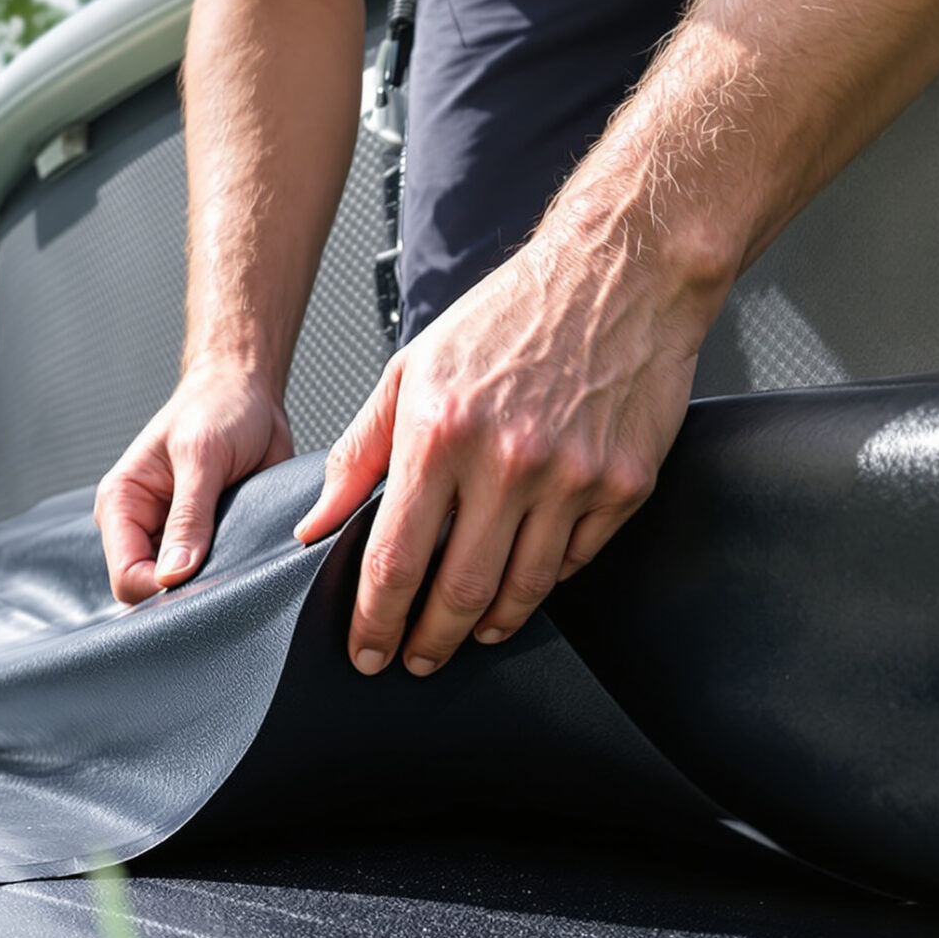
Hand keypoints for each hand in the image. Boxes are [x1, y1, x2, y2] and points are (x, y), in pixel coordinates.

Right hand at [97, 367, 296, 602]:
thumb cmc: (218, 407)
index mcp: (121, 502)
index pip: (126, 575)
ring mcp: (172, 535)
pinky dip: (229, 570)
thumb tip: (173, 575)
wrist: (249, 389)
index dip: (160, 589)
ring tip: (238, 555)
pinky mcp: (204, 537)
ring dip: (211, 579)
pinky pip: (211, 572)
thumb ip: (189, 517)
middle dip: (185, 589)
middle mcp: (141, 524)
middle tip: (225, 572)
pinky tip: (246, 554)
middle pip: (150, 589)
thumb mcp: (203, 457)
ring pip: (182, 586)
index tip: (202, 583)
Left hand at [293, 238, 724, 674]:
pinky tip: (521, 588)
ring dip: (486, 627)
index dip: (375, 619)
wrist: (619, 274)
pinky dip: (543, 584)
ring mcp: (571, 478)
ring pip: (522, 590)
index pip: (394, 559)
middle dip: (426, 643)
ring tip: (465, 637)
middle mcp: (507, 463)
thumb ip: (359, 452)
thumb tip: (315, 523)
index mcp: (440, 434)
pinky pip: (575, 562)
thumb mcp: (412, 370)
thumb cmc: (507, 318)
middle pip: (457, 592)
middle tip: (412, 662)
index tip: (366, 652)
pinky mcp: (623, 484)